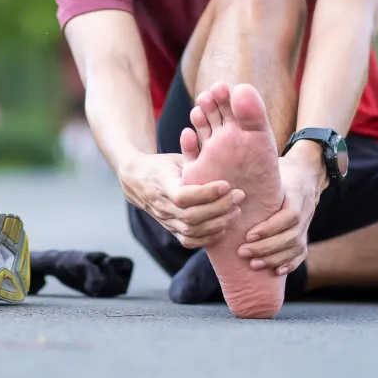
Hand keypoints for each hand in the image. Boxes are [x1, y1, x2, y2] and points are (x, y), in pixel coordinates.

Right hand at [118, 152, 245, 247]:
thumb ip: (190, 155)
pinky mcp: (171, 230)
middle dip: (219, 208)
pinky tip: (223, 227)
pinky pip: (189, 241)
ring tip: (235, 211)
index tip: (227, 185)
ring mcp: (166, 221)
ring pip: (192, 231)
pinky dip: (208, 238)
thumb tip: (201, 136)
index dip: (206, 193)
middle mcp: (162, 206)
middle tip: (239, 196)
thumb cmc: (162, 166)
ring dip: (217, 223)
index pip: (183, 196)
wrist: (137, 181)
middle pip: (191, 216)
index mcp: (162, 185)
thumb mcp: (175, 158)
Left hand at [236, 144, 326, 274]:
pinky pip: (302, 253)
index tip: (249, 235)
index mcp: (296, 194)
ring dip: (274, 258)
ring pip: (296, 246)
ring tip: (253, 264)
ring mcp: (307, 224)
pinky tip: (276, 272)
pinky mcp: (306, 233)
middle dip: (266, 247)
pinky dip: (290, 264)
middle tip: (243, 252)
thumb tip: (226, 179)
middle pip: (291, 235)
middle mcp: (306, 210)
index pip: (289, 215)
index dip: (270, 228)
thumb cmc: (280, 170)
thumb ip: (253, 174)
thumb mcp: (271, 168)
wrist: (307, 173)